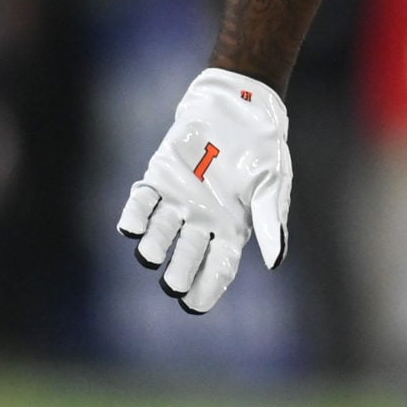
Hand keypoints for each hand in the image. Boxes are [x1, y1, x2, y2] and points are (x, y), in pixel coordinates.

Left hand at [118, 68, 292, 312]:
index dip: (206, 288)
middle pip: (186, 256)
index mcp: (232, 226)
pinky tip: (131, 227)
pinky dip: (134, 216)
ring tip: (150, 257)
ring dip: (152, 246)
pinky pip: (142, 203)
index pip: (218, 267)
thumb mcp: (273, 181)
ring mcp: (178, 199)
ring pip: (159, 233)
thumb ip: (271, 221)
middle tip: (172, 285)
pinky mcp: (159, 177)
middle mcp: (201, 220)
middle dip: (178, 273)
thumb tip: (274, 263)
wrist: (239, 101)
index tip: (194, 305)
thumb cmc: (262, 144)